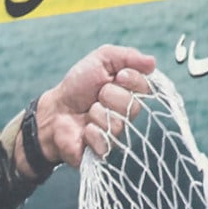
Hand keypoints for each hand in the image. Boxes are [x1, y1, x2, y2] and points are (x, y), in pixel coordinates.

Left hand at [33, 45, 159, 168]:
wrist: (55, 110)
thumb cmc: (78, 87)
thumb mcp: (100, 61)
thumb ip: (127, 57)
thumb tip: (152, 62)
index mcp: (132, 94)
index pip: (146, 87)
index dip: (130, 79)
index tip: (116, 76)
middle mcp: (129, 116)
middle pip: (133, 106)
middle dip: (109, 96)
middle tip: (96, 96)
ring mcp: (119, 135)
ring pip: (117, 123)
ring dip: (96, 113)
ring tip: (87, 114)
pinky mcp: (106, 152)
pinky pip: (105, 141)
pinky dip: (90, 132)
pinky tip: (84, 130)